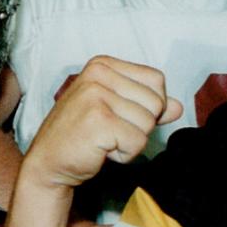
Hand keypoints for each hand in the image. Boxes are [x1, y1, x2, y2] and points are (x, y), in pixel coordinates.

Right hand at [22, 56, 181, 192]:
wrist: (48, 162)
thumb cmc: (80, 135)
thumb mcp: (115, 111)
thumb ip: (145, 105)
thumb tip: (178, 106)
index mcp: (103, 65)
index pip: (156, 80)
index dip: (148, 106)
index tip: (120, 115)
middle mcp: (98, 74)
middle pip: (156, 102)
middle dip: (139, 125)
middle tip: (110, 131)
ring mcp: (96, 95)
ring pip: (148, 123)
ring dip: (131, 141)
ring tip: (104, 140)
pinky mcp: (99, 120)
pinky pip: (137, 142)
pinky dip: (124, 154)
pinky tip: (102, 150)